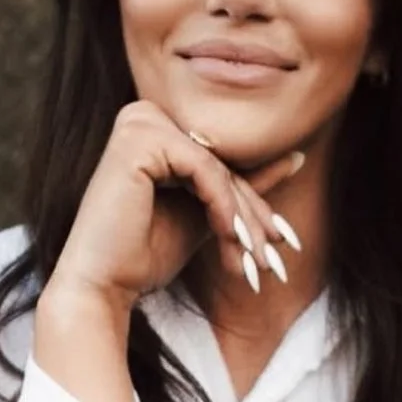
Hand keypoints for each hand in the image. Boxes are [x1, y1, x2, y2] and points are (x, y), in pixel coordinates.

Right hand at [48, 100, 303, 309]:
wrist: (104, 286)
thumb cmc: (144, 255)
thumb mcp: (207, 216)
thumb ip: (242, 186)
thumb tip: (297, 157)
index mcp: (153, 128)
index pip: (219, 163)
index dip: (252, 206)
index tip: (281, 243)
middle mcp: (142, 115)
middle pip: (220, 164)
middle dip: (251, 216)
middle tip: (272, 259)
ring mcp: (138, 122)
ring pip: (217, 168)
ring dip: (241, 217)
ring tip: (253, 260)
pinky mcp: (138, 138)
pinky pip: (203, 168)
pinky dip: (223, 205)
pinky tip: (228, 238)